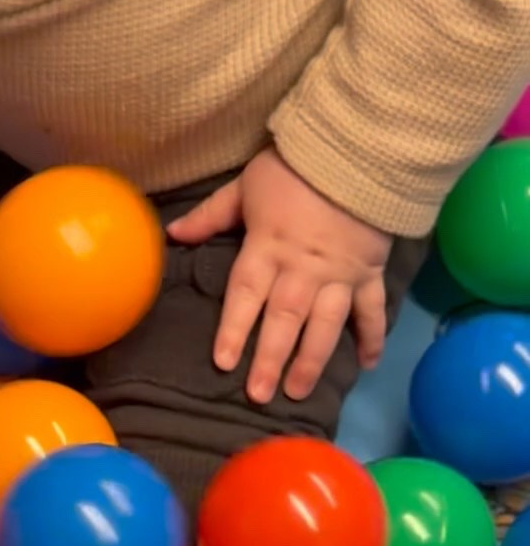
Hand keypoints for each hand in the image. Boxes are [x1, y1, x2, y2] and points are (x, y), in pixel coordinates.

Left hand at [169, 150, 392, 403]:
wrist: (361, 150)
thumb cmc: (296, 167)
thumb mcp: (246, 185)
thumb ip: (211, 215)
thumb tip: (173, 234)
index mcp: (268, 248)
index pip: (246, 295)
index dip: (234, 330)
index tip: (223, 362)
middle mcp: (302, 269)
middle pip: (284, 320)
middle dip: (270, 359)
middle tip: (259, 395)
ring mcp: (339, 274)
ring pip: (325, 325)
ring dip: (312, 360)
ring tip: (298, 392)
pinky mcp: (370, 272)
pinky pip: (372, 310)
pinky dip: (372, 336)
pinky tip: (368, 364)